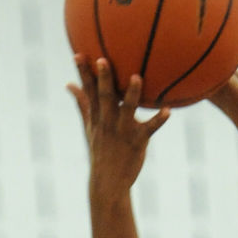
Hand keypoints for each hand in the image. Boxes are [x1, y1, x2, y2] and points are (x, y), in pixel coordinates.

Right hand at [68, 57, 169, 190]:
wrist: (109, 182)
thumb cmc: (100, 151)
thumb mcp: (88, 127)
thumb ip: (82, 104)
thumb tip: (69, 84)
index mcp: (97, 116)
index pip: (88, 91)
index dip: (83, 73)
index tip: (78, 54)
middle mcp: (108, 122)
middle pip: (105, 96)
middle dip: (103, 78)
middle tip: (103, 59)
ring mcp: (122, 132)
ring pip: (127, 110)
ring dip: (132, 94)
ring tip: (137, 77)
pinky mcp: (137, 142)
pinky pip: (150, 129)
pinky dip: (159, 120)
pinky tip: (168, 111)